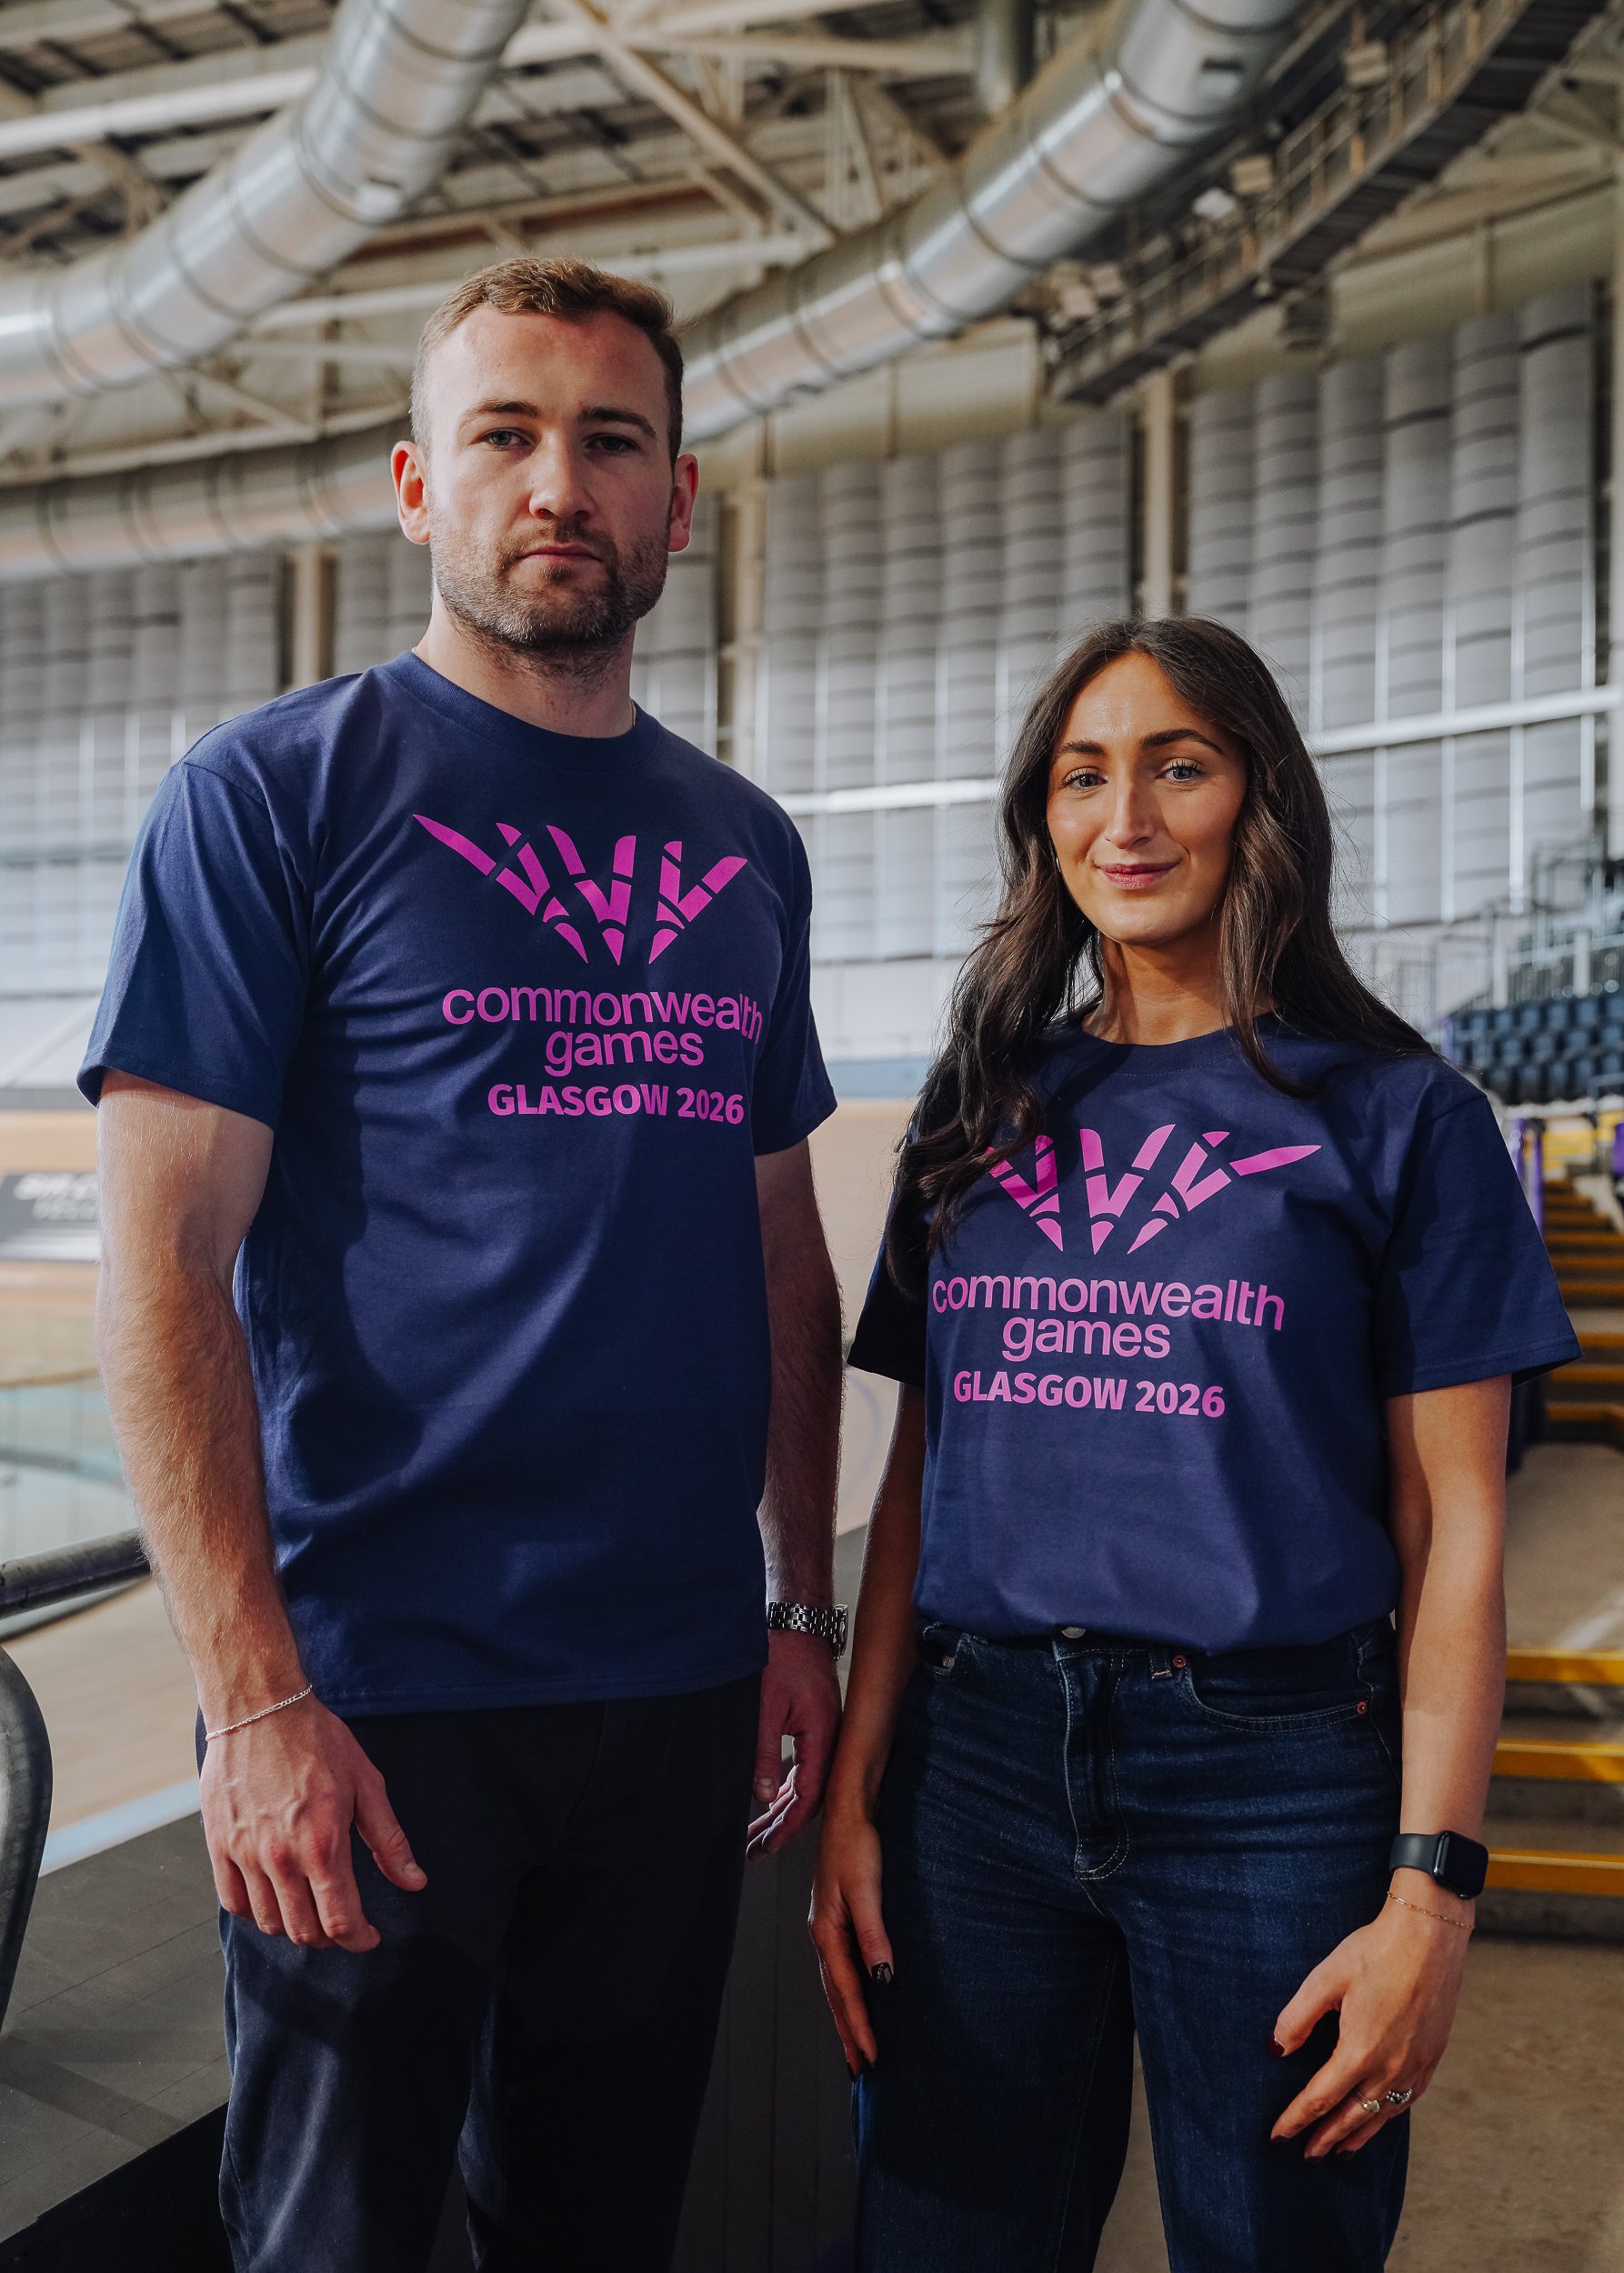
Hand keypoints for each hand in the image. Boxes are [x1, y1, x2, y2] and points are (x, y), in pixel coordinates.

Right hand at [200, 1695, 426, 1952]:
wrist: (259, 1708)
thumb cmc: (317, 1740)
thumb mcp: (367, 1784)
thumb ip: (389, 1840)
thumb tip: (415, 1882)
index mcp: (322, 1843)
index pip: (340, 1921)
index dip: (358, 1939)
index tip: (369, 1936)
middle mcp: (281, 1857)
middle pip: (304, 1930)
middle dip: (330, 1937)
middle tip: (343, 1922)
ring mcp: (245, 1853)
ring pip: (269, 1921)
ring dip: (294, 1926)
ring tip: (311, 1908)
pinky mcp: (218, 1845)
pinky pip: (233, 1901)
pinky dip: (255, 1911)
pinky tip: (274, 1896)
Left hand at [747, 1629, 841, 1858]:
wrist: (798, 1623)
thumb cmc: (783, 1656)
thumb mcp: (765, 1707)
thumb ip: (764, 1753)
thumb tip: (762, 1796)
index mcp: (824, 1737)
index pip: (809, 1797)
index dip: (787, 1827)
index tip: (767, 1846)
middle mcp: (830, 1739)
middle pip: (809, 1797)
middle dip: (781, 1827)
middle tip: (755, 1851)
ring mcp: (825, 1734)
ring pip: (807, 1784)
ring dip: (783, 1810)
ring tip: (758, 1834)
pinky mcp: (817, 1727)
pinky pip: (806, 1767)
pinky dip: (789, 1788)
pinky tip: (773, 1802)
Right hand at [808, 1800, 891, 2075]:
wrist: (848, 1810)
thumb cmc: (856, 1844)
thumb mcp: (867, 1888)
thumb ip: (873, 1934)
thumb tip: (883, 1979)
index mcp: (826, 1931)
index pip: (845, 1991)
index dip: (859, 2027)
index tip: (872, 2058)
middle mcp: (823, 1934)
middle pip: (835, 1995)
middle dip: (848, 2033)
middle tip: (860, 2070)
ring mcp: (828, 1927)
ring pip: (836, 1983)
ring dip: (846, 2016)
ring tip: (856, 2046)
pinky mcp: (838, 1918)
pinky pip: (842, 1966)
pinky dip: (848, 1991)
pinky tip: (858, 1997)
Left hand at [1270, 1890, 1471, 2157]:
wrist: (1430, 1938)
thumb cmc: (1373, 1952)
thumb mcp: (1325, 1979)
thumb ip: (1297, 2018)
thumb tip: (1275, 2049)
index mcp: (1358, 2052)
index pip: (1319, 2099)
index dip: (1296, 2119)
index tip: (1278, 2135)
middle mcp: (1389, 2068)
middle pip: (1351, 2115)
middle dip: (1325, 2137)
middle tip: (1307, 2155)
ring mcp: (1415, 2066)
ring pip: (1381, 2114)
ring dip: (1358, 2134)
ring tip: (1341, 2151)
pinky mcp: (1432, 2057)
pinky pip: (1407, 2100)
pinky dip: (1388, 2116)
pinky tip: (1381, 2116)